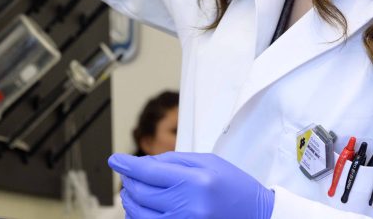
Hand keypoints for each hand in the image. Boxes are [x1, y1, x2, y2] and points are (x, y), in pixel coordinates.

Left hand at [109, 151, 274, 218]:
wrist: (258, 216)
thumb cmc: (234, 186)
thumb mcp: (208, 162)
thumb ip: (174, 161)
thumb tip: (143, 163)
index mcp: (195, 182)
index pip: (148, 172)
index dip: (126, 165)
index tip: (114, 160)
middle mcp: (188, 207)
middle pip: (140, 193)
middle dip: (129, 181)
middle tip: (127, 174)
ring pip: (139, 214)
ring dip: (130, 200)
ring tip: (132, 191)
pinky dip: (140, 217)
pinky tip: (141, 208)